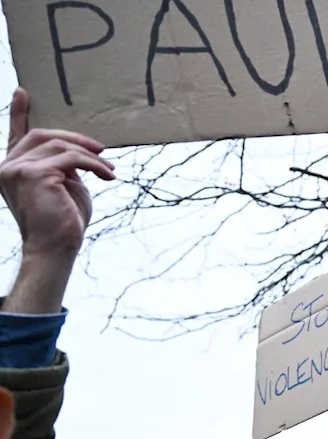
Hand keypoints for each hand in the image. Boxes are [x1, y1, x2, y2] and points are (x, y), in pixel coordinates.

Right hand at [1, 88, 113, 258]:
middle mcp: (6, 166)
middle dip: (74, 138)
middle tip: (101, 149)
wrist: (56, 248)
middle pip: (41, 135)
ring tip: (109, 170)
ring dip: (90, 156)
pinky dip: (94, 165)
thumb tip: (78, 150)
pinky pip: (70, 159)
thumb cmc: (63, 222)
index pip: (15, 135)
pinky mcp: (33, 174)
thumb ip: (63, 166)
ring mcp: (16, 169)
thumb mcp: (64, 187)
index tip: (23, 92)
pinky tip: (107, 176)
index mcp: (11, 168)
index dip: (19, 113)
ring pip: (59, 146)